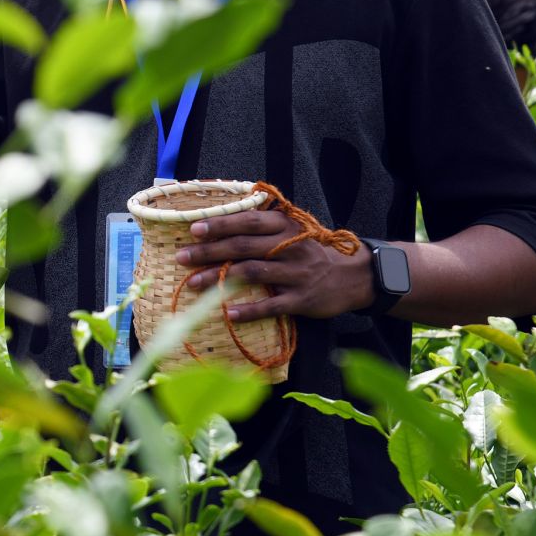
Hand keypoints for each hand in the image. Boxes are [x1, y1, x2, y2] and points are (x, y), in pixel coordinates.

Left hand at [176, 208, 369, 323]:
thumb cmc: (310, 252)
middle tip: (182, 257)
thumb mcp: (291, 231)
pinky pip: (271, 305)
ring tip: (193, 283)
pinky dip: (249, 310)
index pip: (249, 221)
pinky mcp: (302, 299)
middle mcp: (290, 246)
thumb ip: (261, 227)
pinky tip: (228, 314)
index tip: (194, 229)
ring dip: (219, 278)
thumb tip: (217, 223)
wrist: (352, 276)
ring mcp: (297, 273)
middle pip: (243, 247)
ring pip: (251, 273)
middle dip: (209, 252)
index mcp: (285, 226)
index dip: (221, 224)